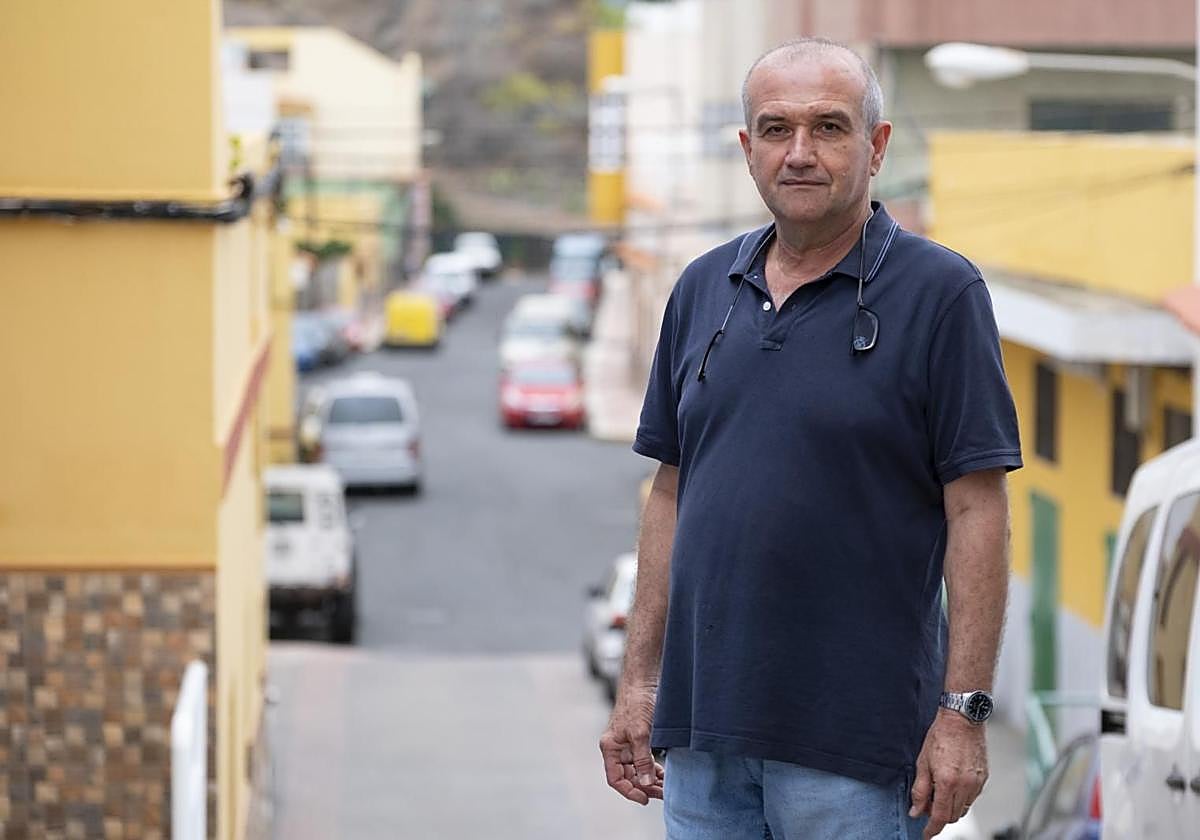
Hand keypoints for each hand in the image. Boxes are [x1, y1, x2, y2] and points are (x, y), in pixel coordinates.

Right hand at [599, 682, 663, 804]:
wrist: (644, 680)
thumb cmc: (637, 702)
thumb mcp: (640, 733)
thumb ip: (642, 760)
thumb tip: (645, 783)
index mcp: (610, 747)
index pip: (615, 779)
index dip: (629, 791)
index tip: (645, 799)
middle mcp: (617, 748)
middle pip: (628, 777)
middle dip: (644, 787)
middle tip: (662, 794)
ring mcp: (628, 743)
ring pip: (638, 770)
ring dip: (650, 780)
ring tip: (666, 787)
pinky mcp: (640, 738)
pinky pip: (645, 760)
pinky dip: (654, 768)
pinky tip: (665, 774)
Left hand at [909, 710, 987, 839]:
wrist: (962, 719)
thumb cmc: (941, 736)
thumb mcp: (922, 762)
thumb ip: (919, 790)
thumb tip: (916, 810)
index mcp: (948, 783)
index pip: (941, 816)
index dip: (932, 828)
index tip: (926, 833)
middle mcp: (965, 786)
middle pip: (953, 815)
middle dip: (939, 815)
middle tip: (927, 804)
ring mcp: (977, 783)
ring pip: (963, 808)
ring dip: (951, 807)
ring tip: (939, 791)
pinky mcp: (984, 778)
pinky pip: (972, 797)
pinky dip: (961, 797)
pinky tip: (952, 783)